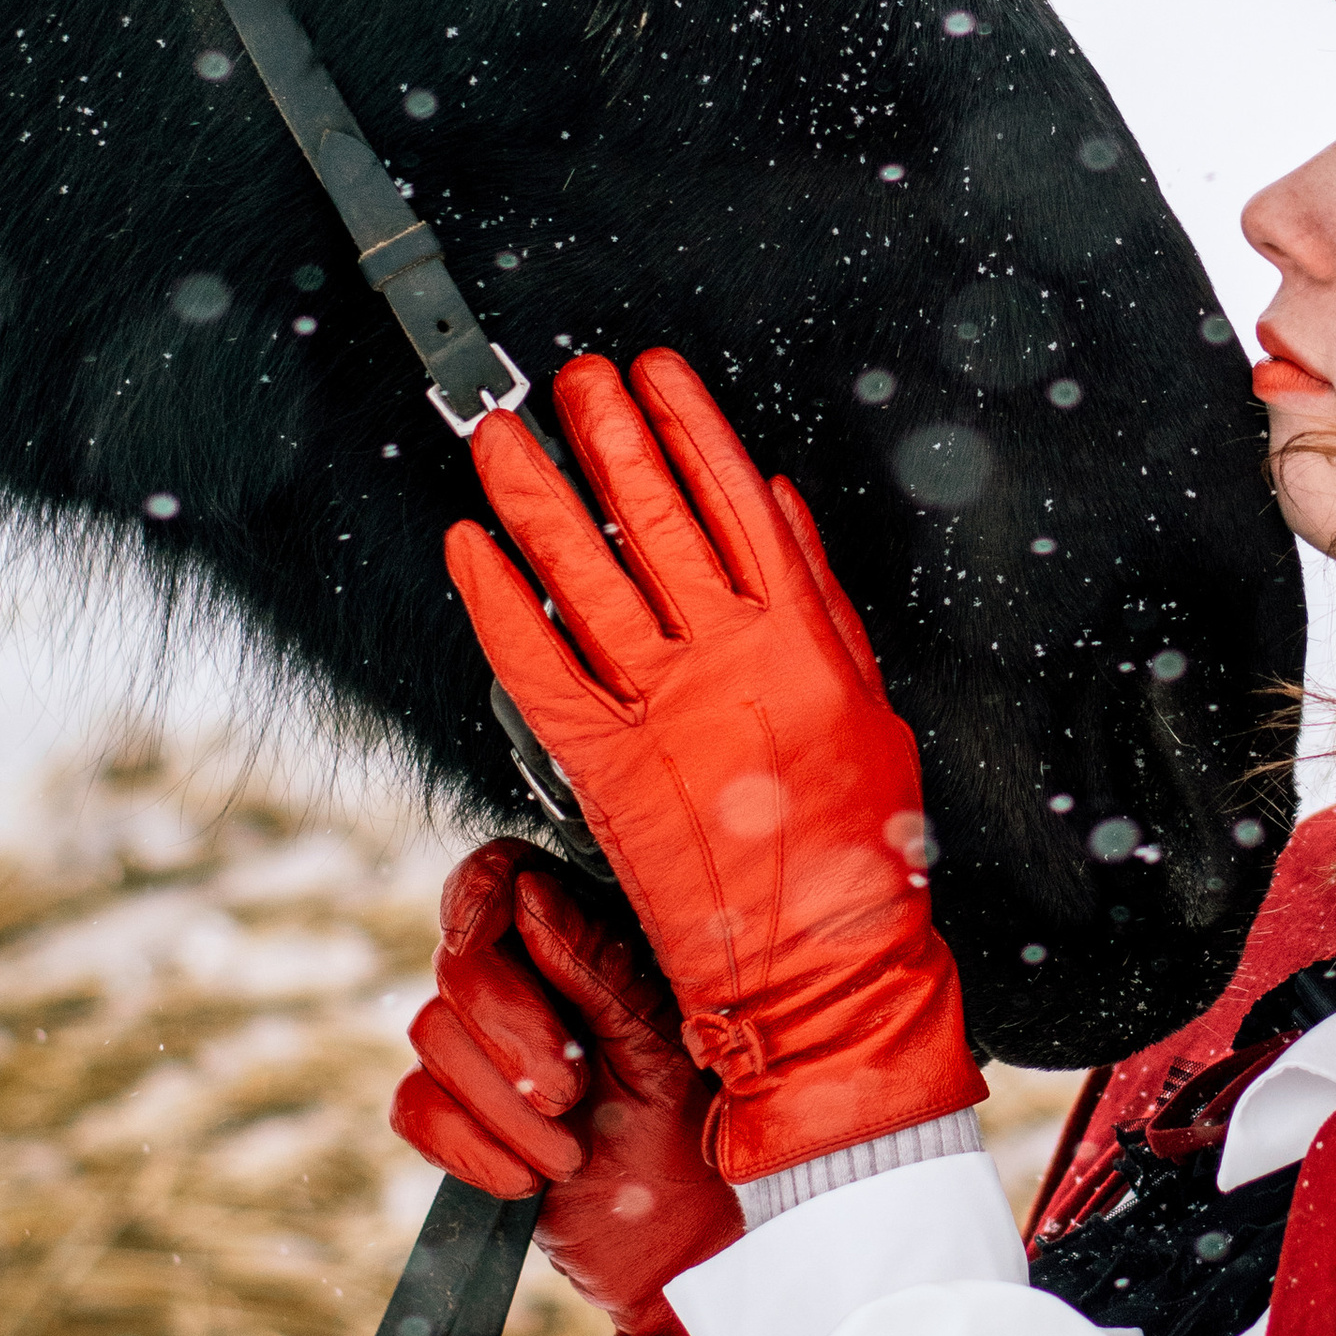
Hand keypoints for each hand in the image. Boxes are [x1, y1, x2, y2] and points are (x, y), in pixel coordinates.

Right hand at [391, 836, 739, 1335]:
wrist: (682, 1251)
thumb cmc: (698, 1134)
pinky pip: (413, 1106)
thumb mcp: (662, 1045)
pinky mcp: (459, 1115)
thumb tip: (530, 892)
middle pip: (456, 963)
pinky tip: (527, 1181)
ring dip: (501, 1109)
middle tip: (569, 1094)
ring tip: (570, 1153)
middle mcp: (529, 981)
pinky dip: (467, 1148)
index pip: (499, 875)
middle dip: (508, 1035)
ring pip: (429, 1035)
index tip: (486, 938)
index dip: (477, 898)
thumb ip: (597, 968)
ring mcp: (486, 1049)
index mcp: (587, 943)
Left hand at [445, 352, 984, 1182]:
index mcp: (796, 634)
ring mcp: (660, 705)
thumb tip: (778, 505)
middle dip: (607, 436)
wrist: (820, 960)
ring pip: (583, 573)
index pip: (732, 499)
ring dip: (537, 495)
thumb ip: (819, 595)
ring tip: (504, 437)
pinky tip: (468, 547)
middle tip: (569, 382)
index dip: (688, 428)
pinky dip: (495, 602)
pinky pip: (535, 663)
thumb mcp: (867, 700)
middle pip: (651, 517)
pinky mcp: (604, 763)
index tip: (656, 375)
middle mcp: (725, 655)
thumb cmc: (857, 845)